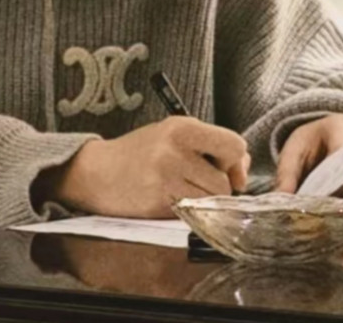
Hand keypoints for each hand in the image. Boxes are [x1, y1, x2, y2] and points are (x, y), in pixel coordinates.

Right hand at [39, 117, 249, 217]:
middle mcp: (174, 150)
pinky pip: (192, 214)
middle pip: (224, 182)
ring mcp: (165, 178)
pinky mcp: (158, 203)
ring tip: (180, 188)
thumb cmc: (141, 152)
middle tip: (195, 179)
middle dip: (217, 186)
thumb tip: (243, 168)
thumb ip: (210, 145)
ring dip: (202, 201)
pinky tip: (168, 198)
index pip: (234, 145)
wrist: (98, 172)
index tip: (224, 167)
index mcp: (181, 127)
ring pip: (210, 202)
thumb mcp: (174, 135)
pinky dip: (187, 211)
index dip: (235, 161)